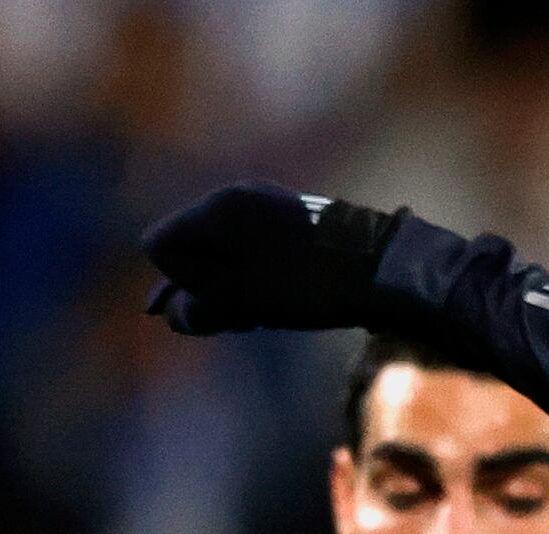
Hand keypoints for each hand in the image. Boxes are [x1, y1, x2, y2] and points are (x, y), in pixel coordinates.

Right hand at [140, 183, 400, 335]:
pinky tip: (277, 305)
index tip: (211, 306)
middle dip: (203, 289)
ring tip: (260, 317)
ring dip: (230, 291)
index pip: (161, 244)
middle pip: (193, 249)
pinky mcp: (295, 224)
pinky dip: (255, 282)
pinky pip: (254, 255)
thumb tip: (172, 311)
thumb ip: (199, 304)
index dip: (177, 282)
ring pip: (225, 256)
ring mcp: (268, 208)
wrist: (387, 268)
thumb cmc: (309, 284)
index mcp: (218, 207)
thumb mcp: (244, 300)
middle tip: (241, 320)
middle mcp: (237, 198)